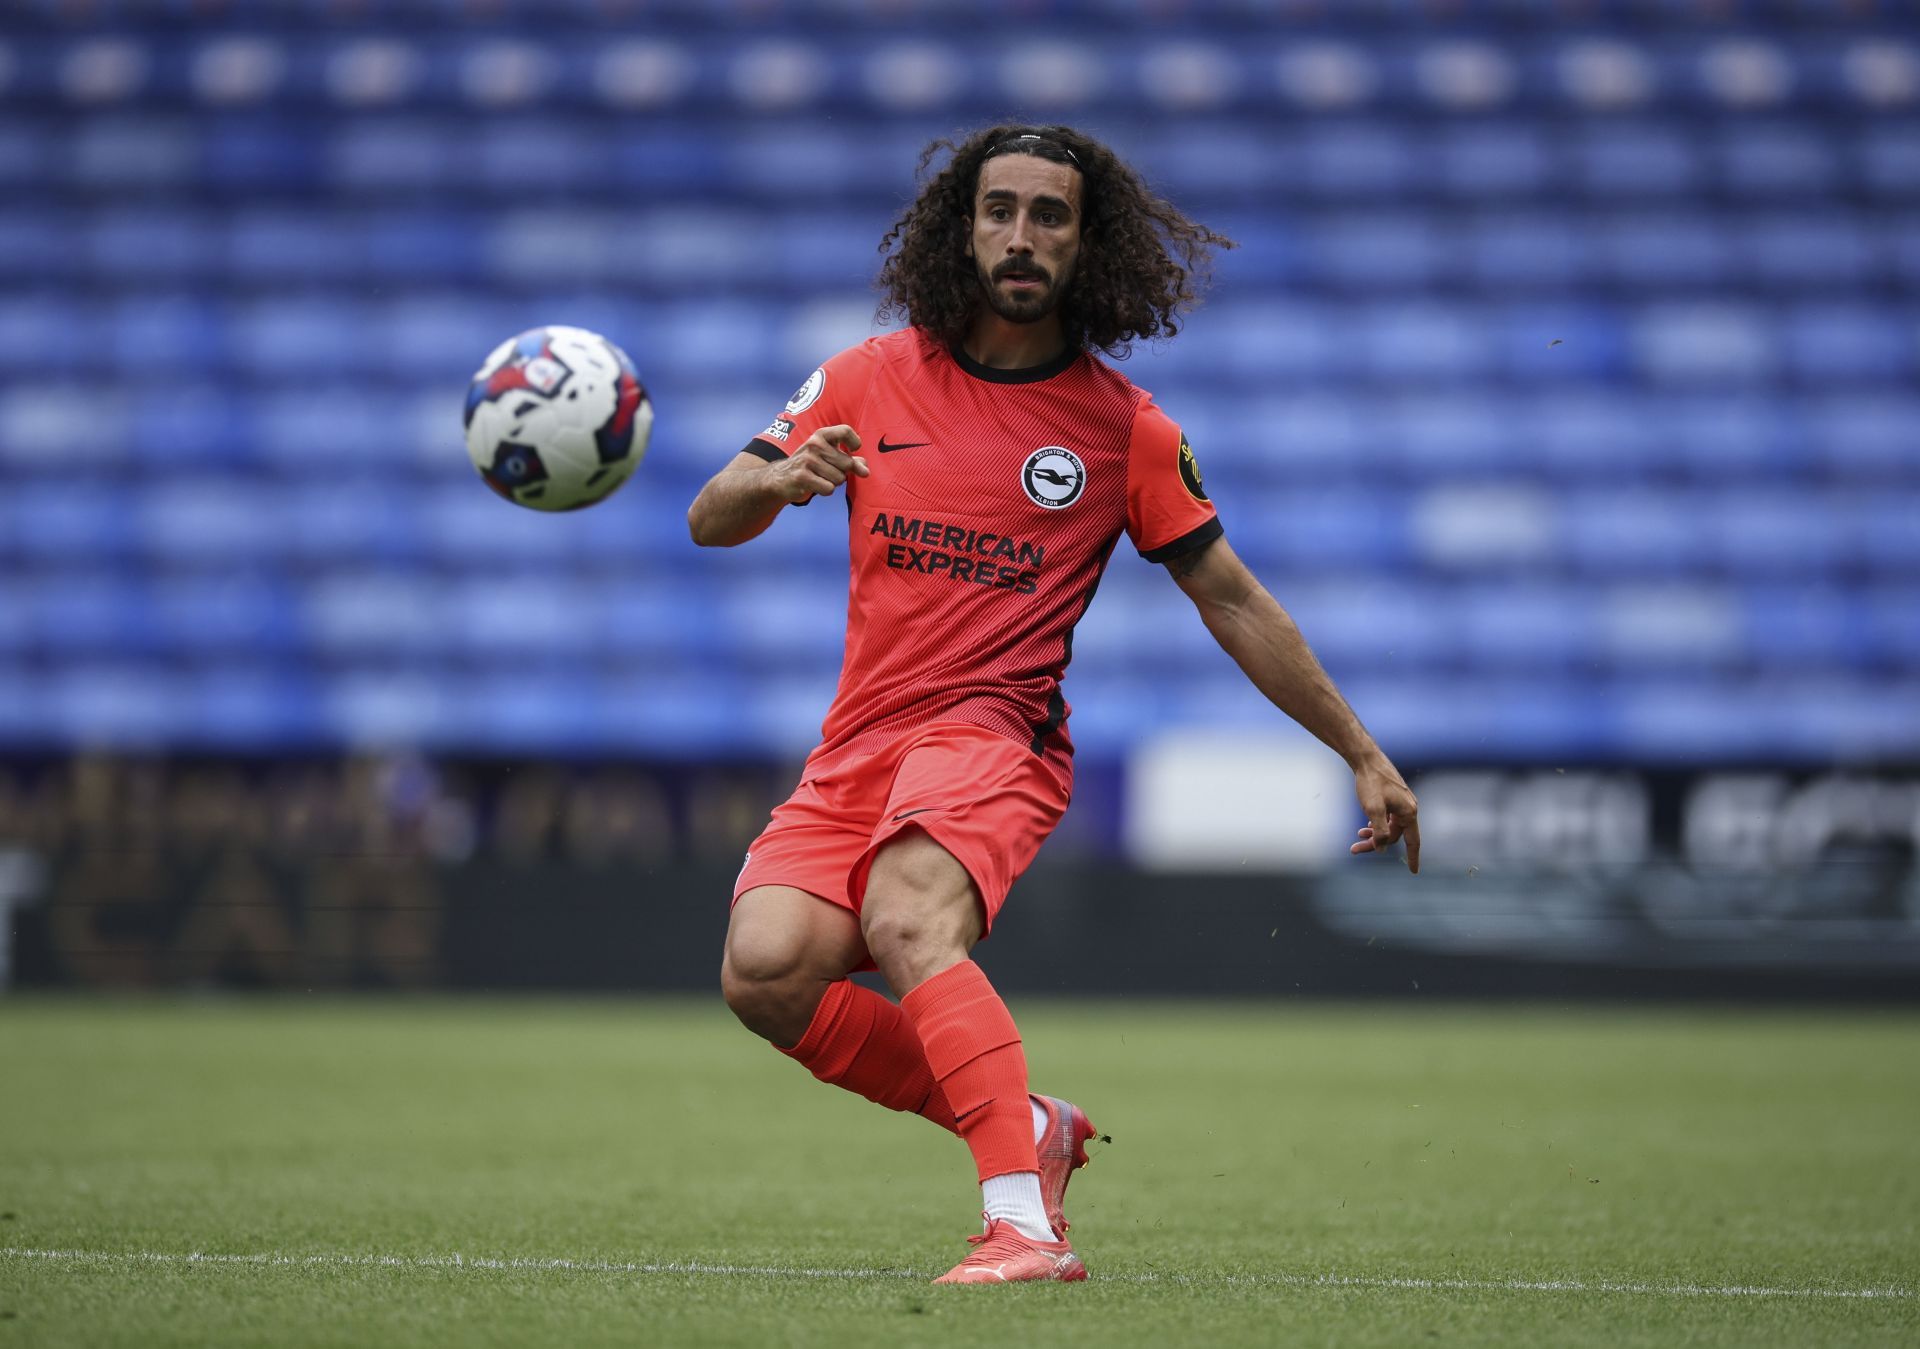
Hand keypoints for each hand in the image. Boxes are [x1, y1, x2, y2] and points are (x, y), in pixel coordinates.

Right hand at [770, 425, 867, 504]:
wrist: (781, 478)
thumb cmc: (811, 465)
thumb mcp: (829, 456)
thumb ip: (850, 460)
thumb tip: (865, 470)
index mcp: (821, 435)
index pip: (845, 431)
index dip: (854, 443)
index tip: (852, 451)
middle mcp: (814, 444)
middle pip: (847, 463)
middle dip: (843, 473)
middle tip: (829, 471)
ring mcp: (807, 460)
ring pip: (839, 478)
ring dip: (834, 482)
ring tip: (820, 477)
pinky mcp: (802, 476)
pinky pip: (829, 488)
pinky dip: (826, 490)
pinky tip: (815, 485)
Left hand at [1349, 753, 1419, 873]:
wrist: (1366, 758)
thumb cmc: (1370, 782)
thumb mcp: (1373, 809)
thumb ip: (1379, 831)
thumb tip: (1381, 849)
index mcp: (1409, 812)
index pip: (1414, 841)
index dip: (1413, 857)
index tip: (1414, 872)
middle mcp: (1409, 807)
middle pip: (1394, 834)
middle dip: (1376, 843)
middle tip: (1354, 849)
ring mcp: (1401, 801)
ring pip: (1389, 825)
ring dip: (1375, 833)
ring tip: (1358, 835)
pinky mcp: (1393, 796)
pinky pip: (1388, 817)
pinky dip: (1377, 823)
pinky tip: (1367, 824)